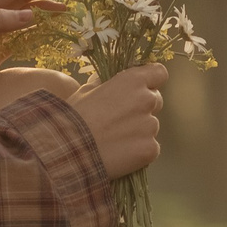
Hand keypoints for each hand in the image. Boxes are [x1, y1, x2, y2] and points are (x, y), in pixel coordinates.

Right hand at [69, 63, 165, 179]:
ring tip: (115, 140)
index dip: (151, 80)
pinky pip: (151, 147)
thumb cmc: (73, 118)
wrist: (67, 151)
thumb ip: (105, 83)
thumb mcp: (86, 91)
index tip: (142, 88)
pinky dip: (139, 150)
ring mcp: (151, 126)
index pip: (159, 73)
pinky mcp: (151, 149)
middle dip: (143, 107)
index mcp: (132, 81)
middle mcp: (147, 100)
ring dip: (139, 130)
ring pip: (151, 126)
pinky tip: (120, 154)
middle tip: (120, 119)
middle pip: (156, 100)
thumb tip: (110, 81)